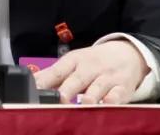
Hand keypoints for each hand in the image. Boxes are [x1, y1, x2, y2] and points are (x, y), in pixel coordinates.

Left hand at [32, 40, 148, 104]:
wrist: (127, 53)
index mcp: (74, 61)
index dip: (46, 81)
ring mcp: (107, 78)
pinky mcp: (122, 88)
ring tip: (82, 106)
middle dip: (67, 90)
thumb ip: (52, 75)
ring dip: (89, 98)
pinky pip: (116, 96)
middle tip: (60, 100)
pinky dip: (111, 102)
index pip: (57, 71)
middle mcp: (90, 68)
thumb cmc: (94, 62)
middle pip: (77, 79)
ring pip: (97, 89)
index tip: (35, 91)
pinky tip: (105, 107)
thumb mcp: (73, 63)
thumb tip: (32, 83)